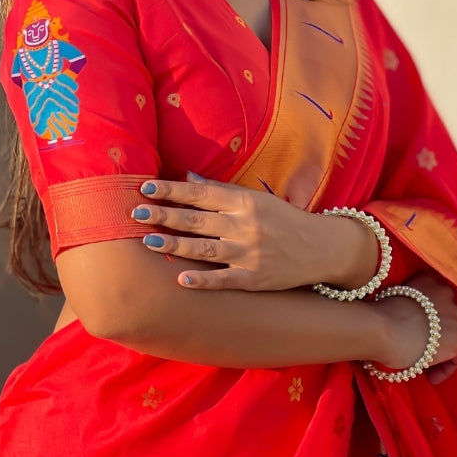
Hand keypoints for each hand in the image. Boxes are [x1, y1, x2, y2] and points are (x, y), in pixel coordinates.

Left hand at [133, 174, 372, 291]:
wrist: (321, 248)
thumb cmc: (284, 220)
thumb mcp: (257, 198)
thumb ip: (221, 190)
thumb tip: (187, 176)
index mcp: (244, 202)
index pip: (201, 194)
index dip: (172, 191)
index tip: (147, 187)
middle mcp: (245, 226)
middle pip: (197, 220)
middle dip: (164, 216)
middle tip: (135, 213)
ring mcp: (249, 254)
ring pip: (204, 249)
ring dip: (173, 245)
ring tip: (147, 240)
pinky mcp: (254, 279)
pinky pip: (223, 280)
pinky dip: (202, 280)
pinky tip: (180, 279)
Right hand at [375, 273, 456, 384]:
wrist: (381, 328)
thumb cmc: (379, 316)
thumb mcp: (396, 300)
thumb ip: (411, 305)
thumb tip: (412, 323)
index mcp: (429, 279)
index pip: (437, 300)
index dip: (430, 319)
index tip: (418, 332)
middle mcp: (446, 292)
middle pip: (448, 318)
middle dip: (438, 334)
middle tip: (422, 348)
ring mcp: (455, 315)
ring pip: (454, 337)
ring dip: (442, 351)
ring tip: (426, 365)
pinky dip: (445, 370)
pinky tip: (432, 377)